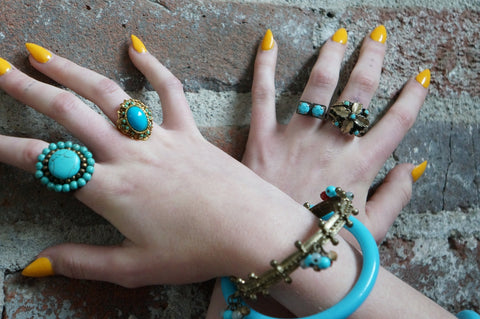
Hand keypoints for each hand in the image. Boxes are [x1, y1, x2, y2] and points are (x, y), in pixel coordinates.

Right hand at [0, 37, 317, 286]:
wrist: (252, 230)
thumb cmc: (197, 252)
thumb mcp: (135, 268)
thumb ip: (83, 264)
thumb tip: (36, 265)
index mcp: (112, 190)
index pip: (48, 163)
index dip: (9, 149)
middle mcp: (131, 156)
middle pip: (70, 114)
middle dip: (30, 90)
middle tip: (1, 71)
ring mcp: (161, 139)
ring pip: (109, 95)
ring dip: (73, 70)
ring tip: (43, 54)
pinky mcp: (189, 132)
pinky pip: (170, 91)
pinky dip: (153, 66)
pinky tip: (135, 47)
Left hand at [243, 25, 428, 242]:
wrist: (273, 254)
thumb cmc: (322, 245)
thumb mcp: (371, 231)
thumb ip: (397, 197)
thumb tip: (415, 166)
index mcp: (360, 165)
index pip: (397, 122)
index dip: (413, 96)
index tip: (422, 77)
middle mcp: (331, 144)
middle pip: (359, 92)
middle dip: (372, 60)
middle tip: (377, 38)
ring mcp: (296, 139)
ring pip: (318, 85)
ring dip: (331, 55)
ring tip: (340, 35)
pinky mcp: (262, 140)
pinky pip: (262, 95)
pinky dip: (265, 66)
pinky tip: (268, 41)